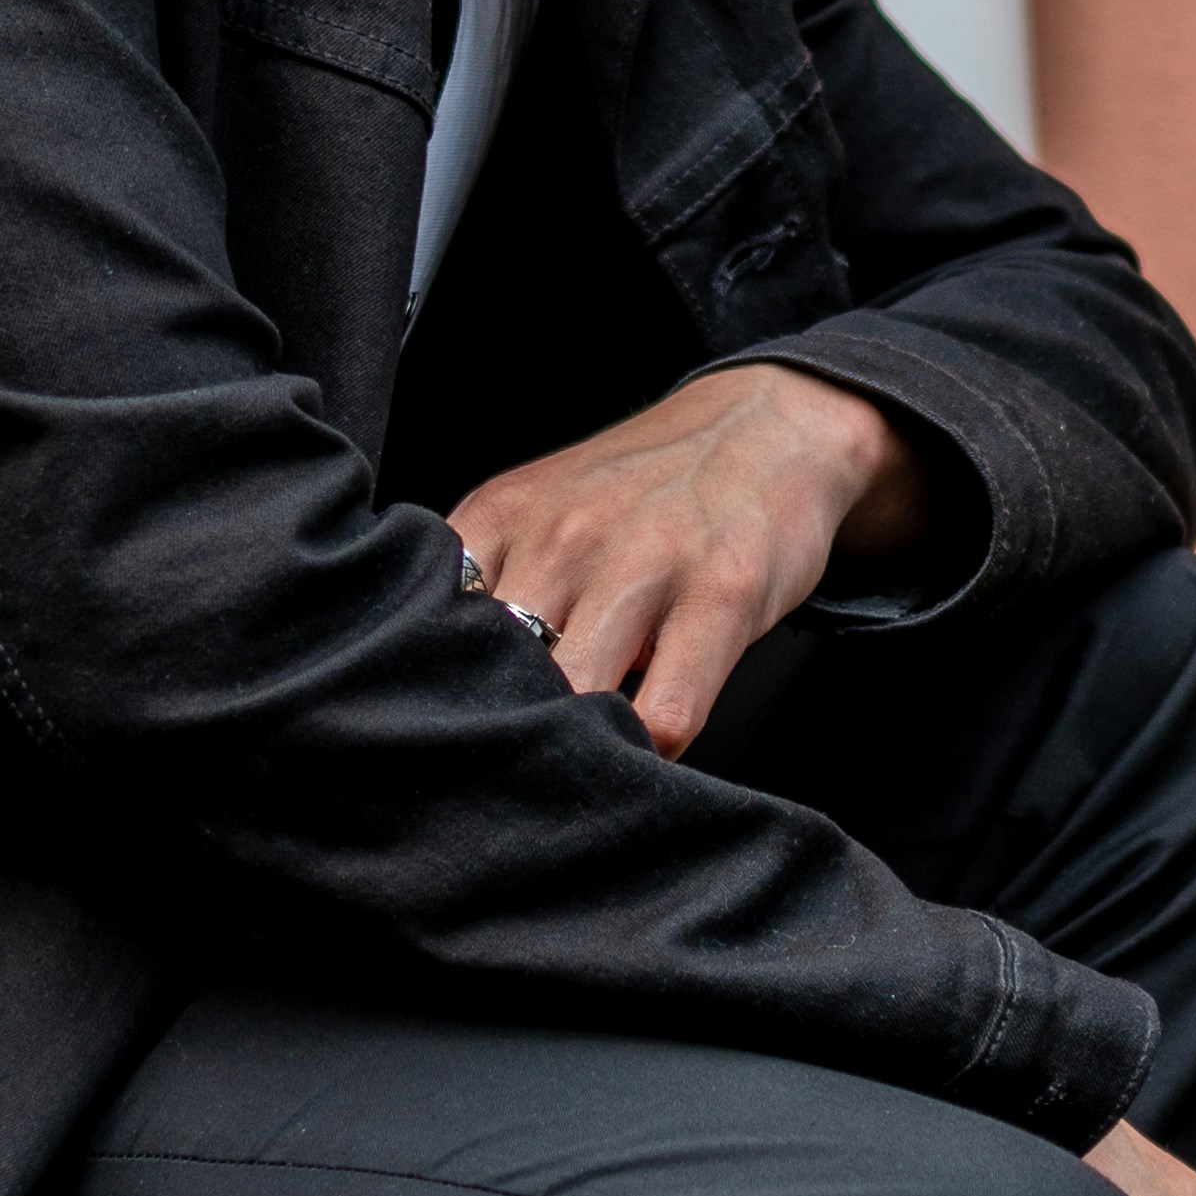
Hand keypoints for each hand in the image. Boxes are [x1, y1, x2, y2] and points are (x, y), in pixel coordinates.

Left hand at [450, 362, 925, 758]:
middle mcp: (563, 537)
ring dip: (579, 749)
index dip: (433, 690)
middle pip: (497, 671)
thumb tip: (437, 679)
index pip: (429, 623)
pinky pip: (667, 712)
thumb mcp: (540, 509)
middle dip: (502, 731)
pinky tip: (647, 749)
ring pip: (576, 697)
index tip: (447, 728)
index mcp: (503, 516)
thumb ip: (484, 577)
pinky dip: (651, 753)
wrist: (767, 426)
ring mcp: (643, 566)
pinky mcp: (720, 596)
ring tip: (584, 767)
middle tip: (516, 770)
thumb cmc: (642, 491)